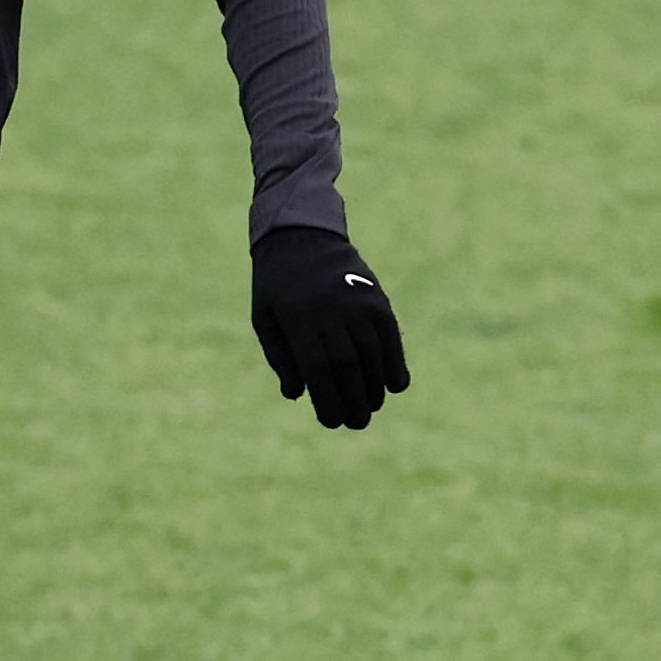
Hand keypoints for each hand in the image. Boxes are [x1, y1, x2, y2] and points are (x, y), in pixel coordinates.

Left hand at [250, 226, 408, 429]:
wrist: (301, 237)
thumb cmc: (277, 286)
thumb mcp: (265, 319)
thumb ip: (281, 357)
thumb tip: (297, 395)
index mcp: (296, 318)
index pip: (316, 368)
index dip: (327, 399)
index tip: (332, 422)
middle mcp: (329, 310)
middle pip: (346, 365)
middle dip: (353, 400)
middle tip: (356, 423)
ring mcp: (355, 301)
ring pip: (371, 352)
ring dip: (374, 386)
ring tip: (372, 407)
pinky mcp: (375, 296)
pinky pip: (389, 334)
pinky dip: (395, 361)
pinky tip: (395, 385)